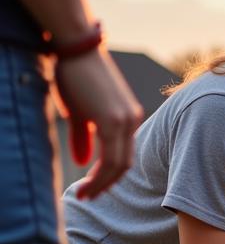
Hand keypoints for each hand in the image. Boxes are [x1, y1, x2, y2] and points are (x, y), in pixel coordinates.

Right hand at [54, 47, 141, 198]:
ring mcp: (125, 120)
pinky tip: (87, 183)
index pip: (124, 155)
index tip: (94, 189)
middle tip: (89, 197)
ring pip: (118, 164)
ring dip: (101, 183)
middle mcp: (131, 120)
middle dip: (106, 184)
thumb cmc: (74, 74)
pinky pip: (110, 156)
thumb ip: (84, 137)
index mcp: (128, 118)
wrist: (75, 46)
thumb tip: (83, 162)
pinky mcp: (113, 118)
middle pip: (124, 164)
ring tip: (85, 195)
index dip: (109, 176)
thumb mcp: (79, 111)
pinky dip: (99, 173)